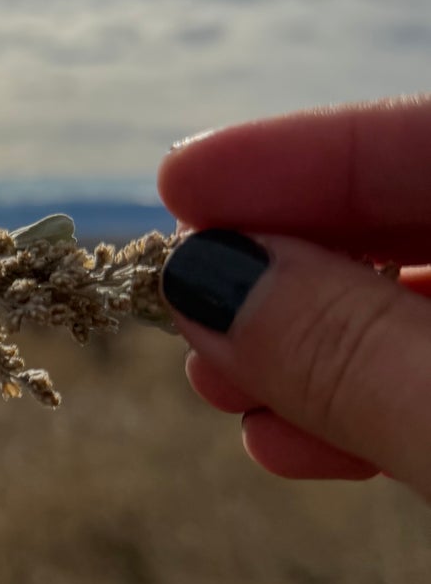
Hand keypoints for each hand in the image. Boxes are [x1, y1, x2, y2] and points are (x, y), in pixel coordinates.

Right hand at [158, 97, 430, 501]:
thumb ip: (351, 346)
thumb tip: (206, 273)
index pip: (427, 139)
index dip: (301, 154)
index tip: (178, 185)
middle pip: (421, 221)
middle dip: (291, 258)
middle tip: (184, 301)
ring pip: (429, 314)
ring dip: (315, 345)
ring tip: (222, 390)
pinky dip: (377, 407)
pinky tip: (295, 444)